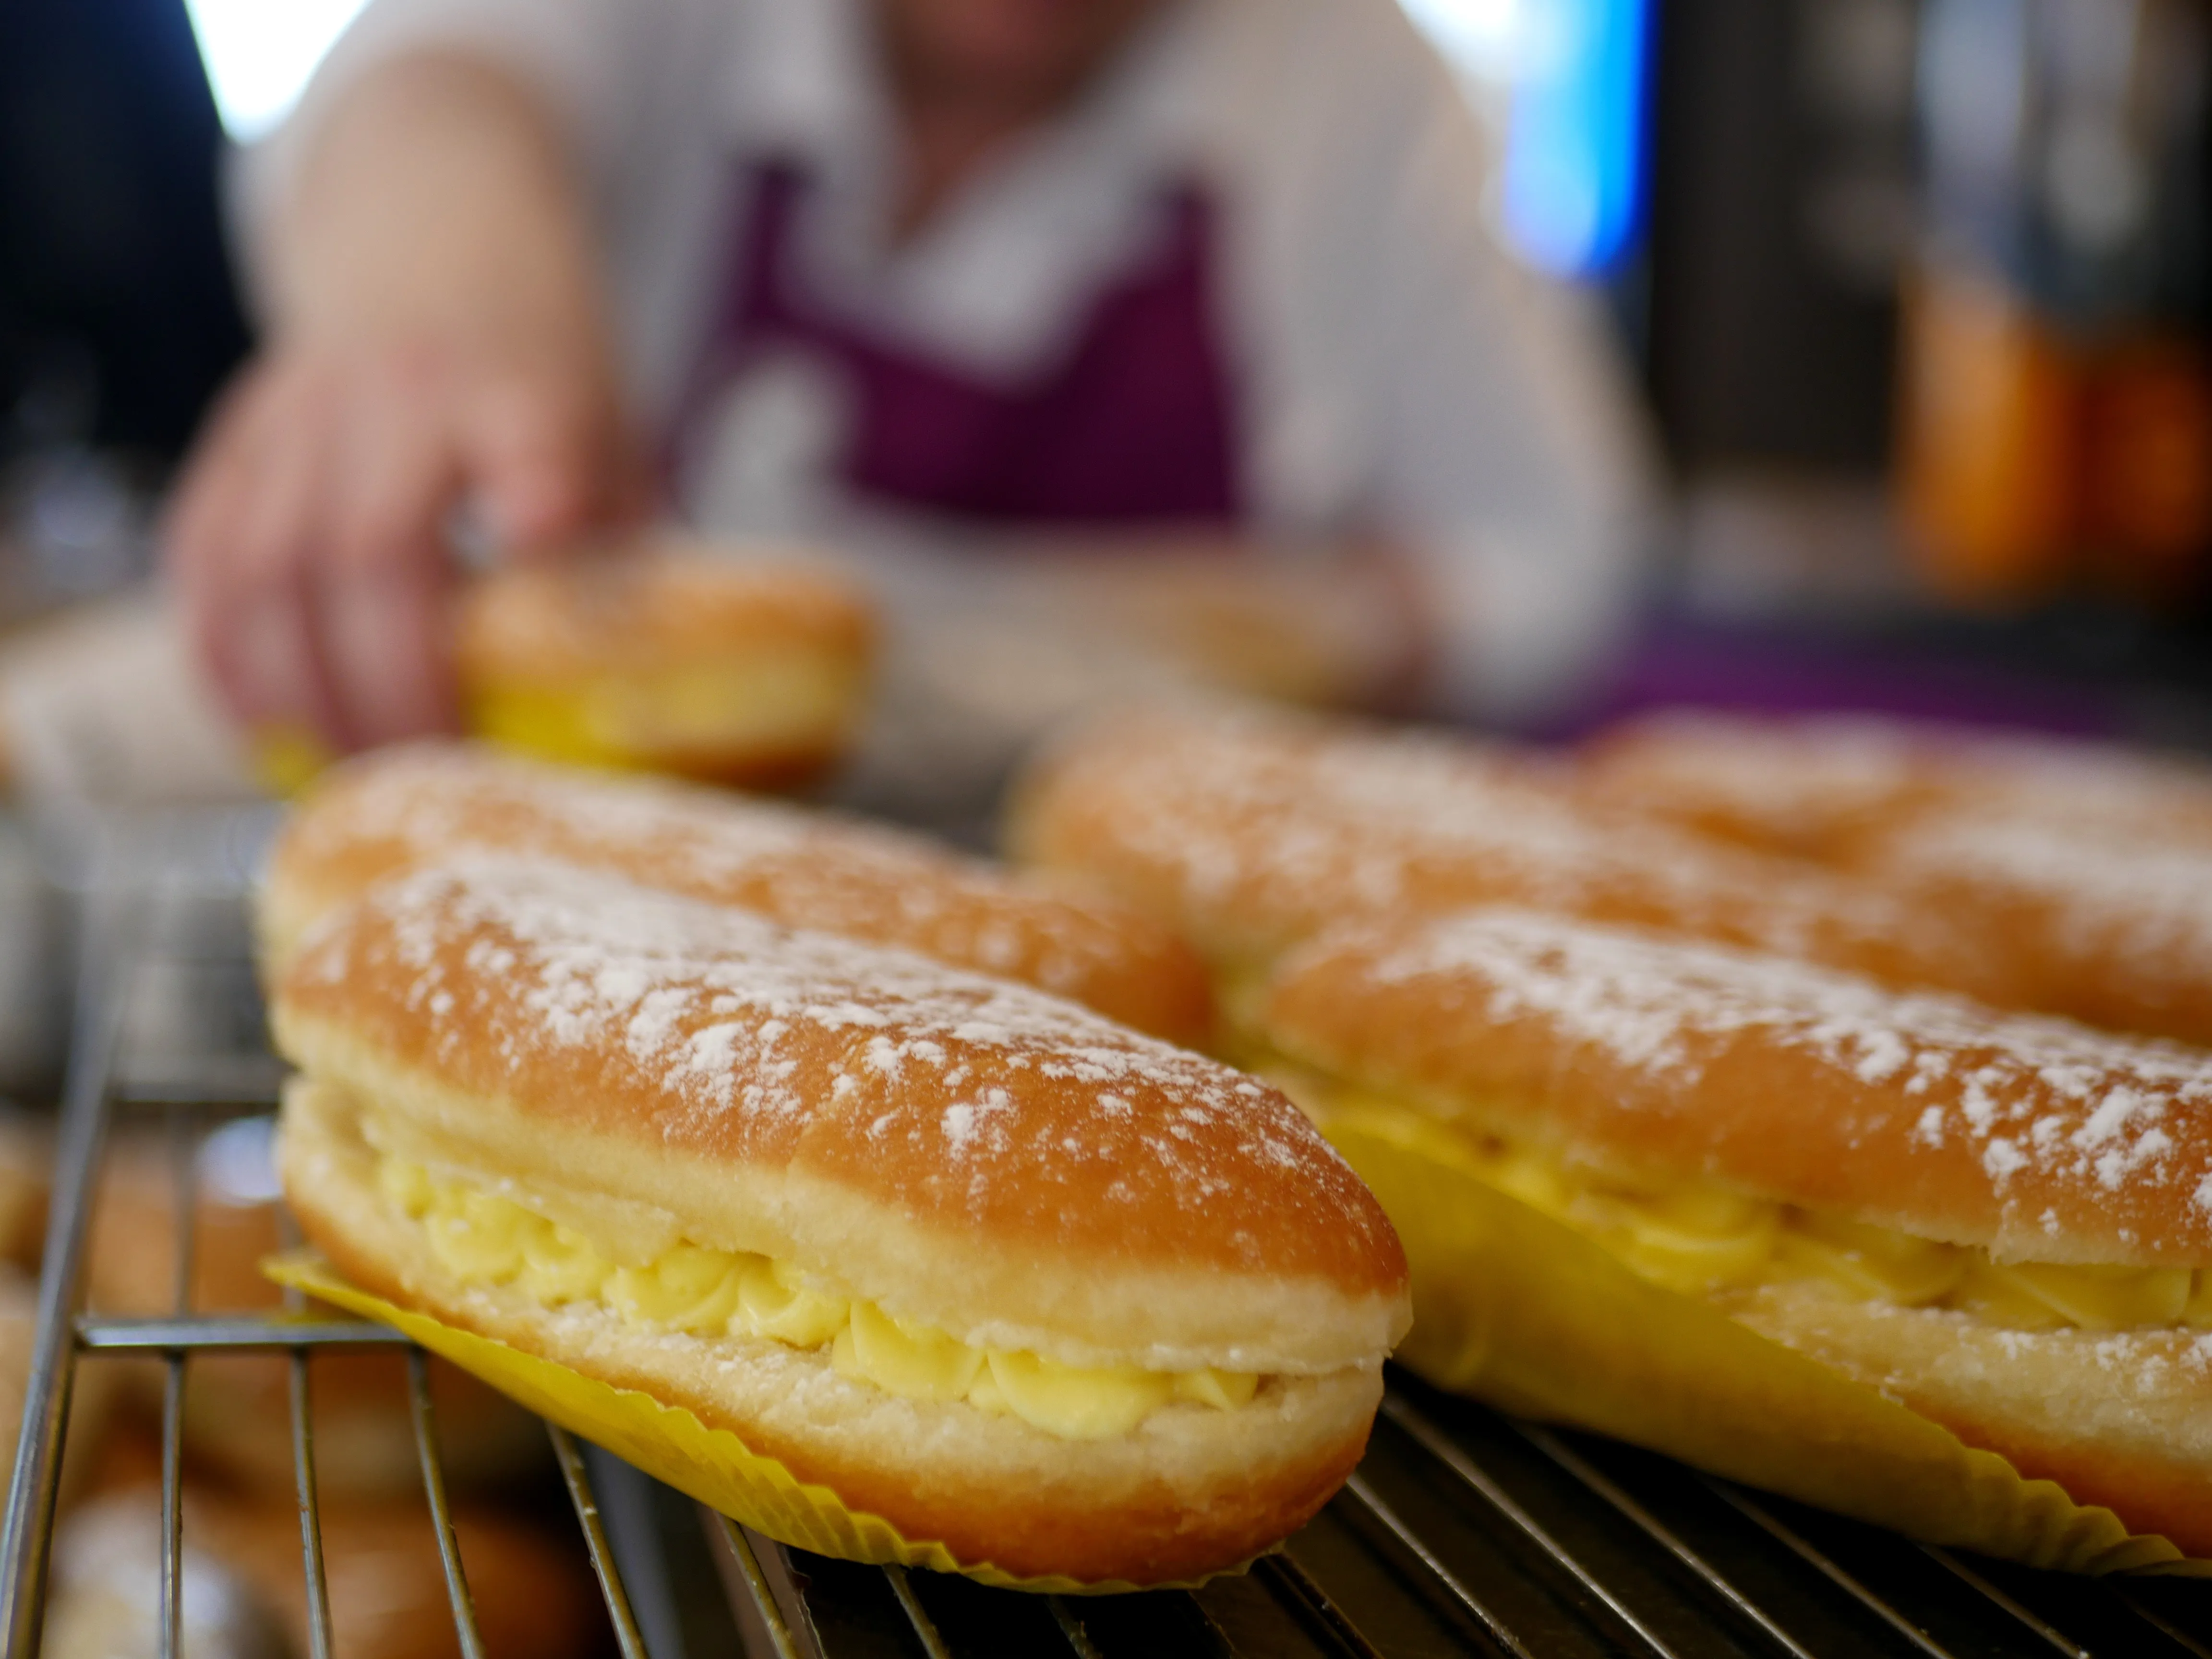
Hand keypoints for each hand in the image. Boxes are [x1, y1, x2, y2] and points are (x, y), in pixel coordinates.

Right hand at [165, 334, 643, 751]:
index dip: (533, 501)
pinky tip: (261, 727)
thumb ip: (626, 551)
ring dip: (294, 694)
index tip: (545, 558)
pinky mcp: (235, 437)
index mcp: (519, 387)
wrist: (431, 228)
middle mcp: (401, 392)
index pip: (527, 444)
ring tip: (342, 779)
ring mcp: (301, 413)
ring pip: (262, 568)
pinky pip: (203, 557)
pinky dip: (223, 656)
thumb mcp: (615, 431)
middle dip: (391, 686)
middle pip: (370, 551)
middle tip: (424, 780)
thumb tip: (647, 707)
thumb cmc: (540, 364)